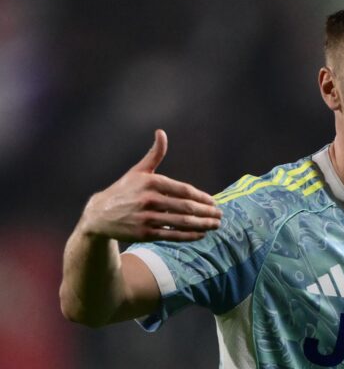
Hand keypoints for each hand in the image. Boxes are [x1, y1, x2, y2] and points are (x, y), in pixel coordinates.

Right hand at [79, 129, 221, 241]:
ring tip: (215, 225)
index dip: (202, 197)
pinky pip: (172, 235)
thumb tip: (161, 132)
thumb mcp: (138, 171)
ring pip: (181, 222)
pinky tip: (201, 234)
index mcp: (151, 182)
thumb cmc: (124, 190)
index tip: (213, 202)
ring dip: (202, 224)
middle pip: (185, 207)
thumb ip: (154, 154)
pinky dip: (189, 236)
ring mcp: (146, 217)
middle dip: (206, 212)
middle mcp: (149, 199)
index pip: (184, 190)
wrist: (98, 214)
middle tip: (220, 214)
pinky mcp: (144, 233)